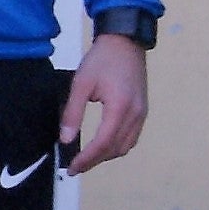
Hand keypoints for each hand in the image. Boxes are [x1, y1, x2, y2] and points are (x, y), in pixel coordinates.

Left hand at [60, 34, 148, 171]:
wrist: (125, 41)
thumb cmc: (101, 59)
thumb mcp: (81, 83)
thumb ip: (73, 113)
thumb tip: (66, 139)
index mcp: (120, 107)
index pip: (103, 143)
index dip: (87, 159)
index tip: (72, 168)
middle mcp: (135, 114)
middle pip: (116, 148)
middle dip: (95, 161)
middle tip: (75, 167)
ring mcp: (142, 113)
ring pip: (126, 146)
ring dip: (106, 156)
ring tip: (87, 159)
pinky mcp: (142, 110)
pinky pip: (132, 137)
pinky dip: (117, 146)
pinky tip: (103, 146)